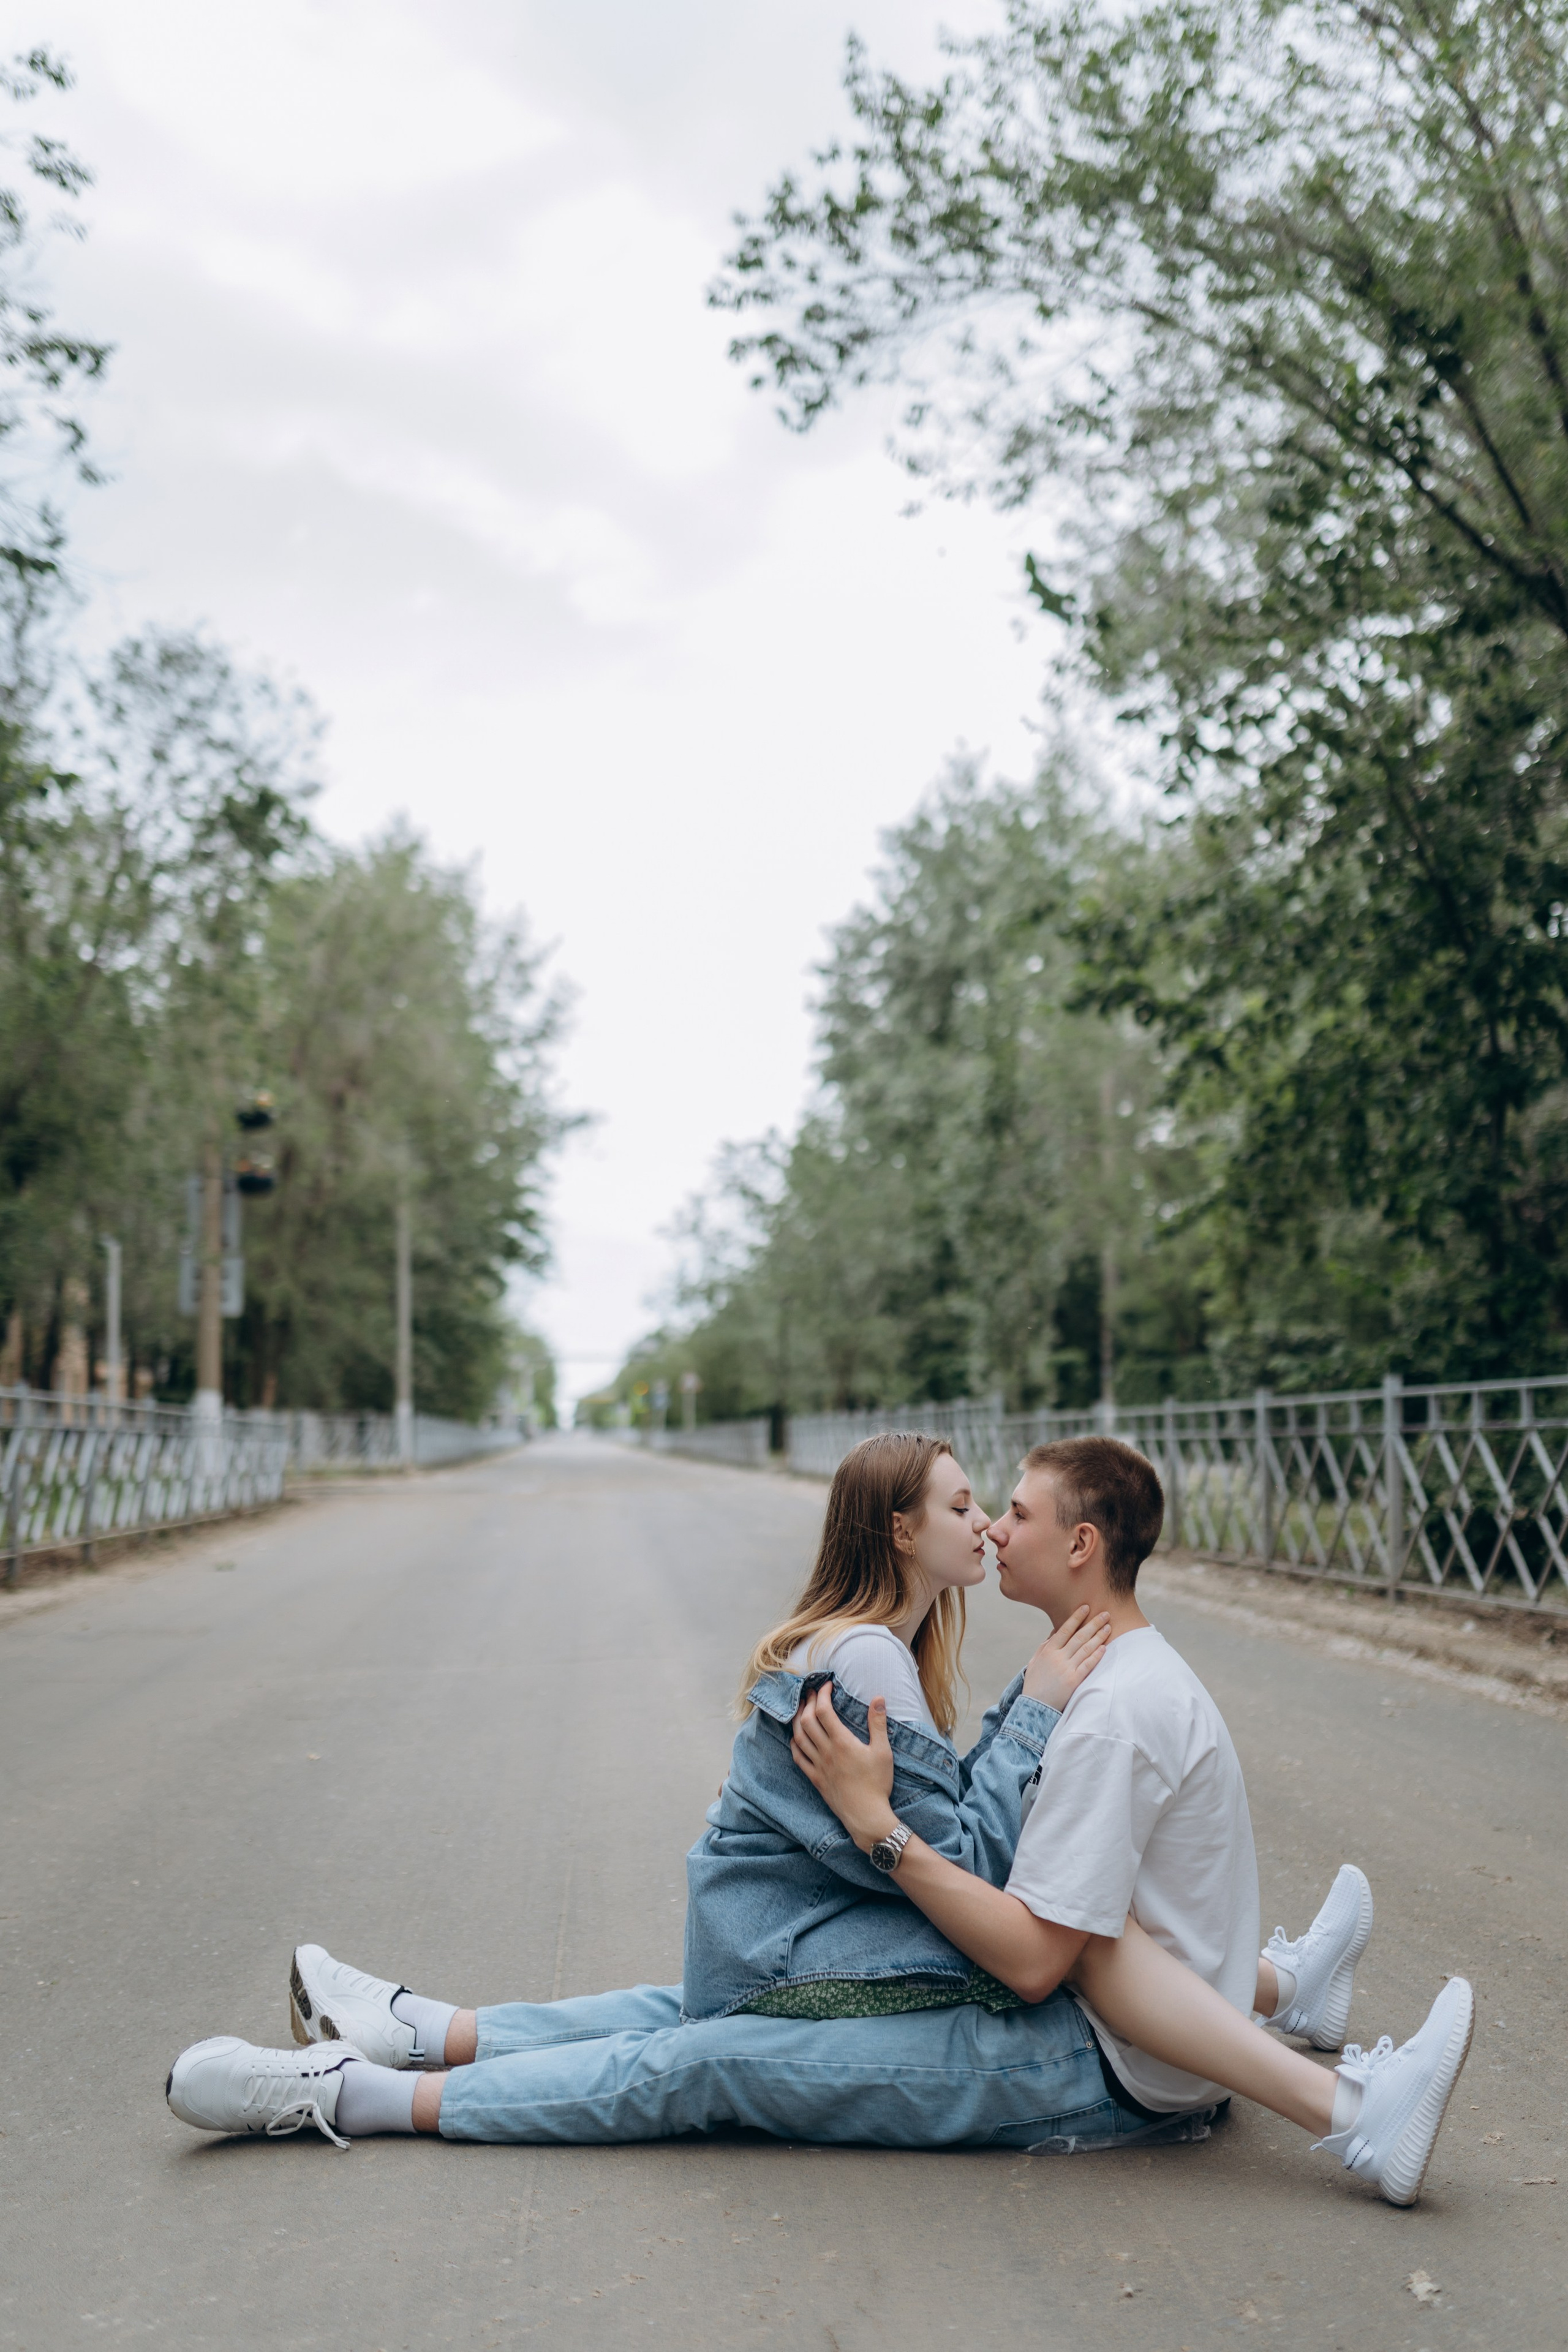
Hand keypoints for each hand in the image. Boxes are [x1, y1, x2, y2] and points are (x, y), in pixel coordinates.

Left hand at [790, 1685, 898, 1853]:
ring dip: (797, 1720)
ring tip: (801, 1709)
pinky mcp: (815, 1779)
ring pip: (799, 1737)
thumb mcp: (883, 1751)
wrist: (867, 1816)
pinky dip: (794, 1744)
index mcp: (841, 1742)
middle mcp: (826, 1751)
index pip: (823, 1710)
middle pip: (807, 1720)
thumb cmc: (877, 1784)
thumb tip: (878, 1698)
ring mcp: (818, 1766)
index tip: (826, 1685)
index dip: (822, 1694)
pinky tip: (796, 1738)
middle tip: (811, 1692)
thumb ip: (878, 1723)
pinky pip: (798, 1758)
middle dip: (807, 1702)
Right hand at [1021, 1605, 1110, 1710]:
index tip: (1085, 1607)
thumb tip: (1055, 1632)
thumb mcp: (1035, 1661)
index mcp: (1048, 1650)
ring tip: (1108, 1627)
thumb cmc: (1035, 1683)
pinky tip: (1104, 1647)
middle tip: (1105, 1614)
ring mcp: (1066, 1669)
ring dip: (1098, 1637)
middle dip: (1093, 1624)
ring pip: (1086, 1648)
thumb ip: (1045, 1646)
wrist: (1034, 1707)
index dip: (1076, 1618)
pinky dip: (1096, 1655)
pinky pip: (1088, 1665)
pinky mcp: (1074, 1681)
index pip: (1065, 1630)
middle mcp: (1058, 1657)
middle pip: (1079, 1636)